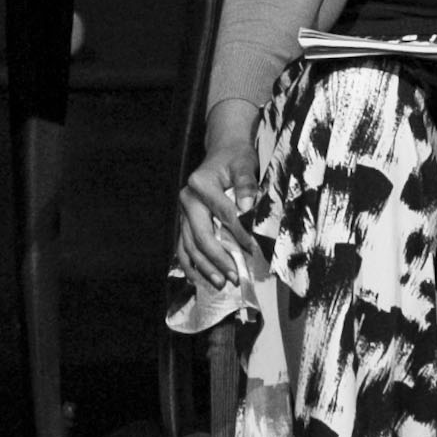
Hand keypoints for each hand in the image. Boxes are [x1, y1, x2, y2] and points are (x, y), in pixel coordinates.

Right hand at [177, 114, 266, 295]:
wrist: (222, 152)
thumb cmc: (235, 158)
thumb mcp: (244, 164)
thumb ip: (246, 184)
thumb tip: (247, 206)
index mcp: (200, 185)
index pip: (223, 215)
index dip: (239, 234)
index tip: (253, 249)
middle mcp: (187, 200)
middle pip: (201, 236)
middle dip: (218, 259)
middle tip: (234, 277)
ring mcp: (183, 212)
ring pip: (190, 246)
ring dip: (204, 267)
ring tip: (220, 283)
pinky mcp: (185, 222)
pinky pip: (184, 247)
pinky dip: (191, 265)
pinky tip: (199, 280)